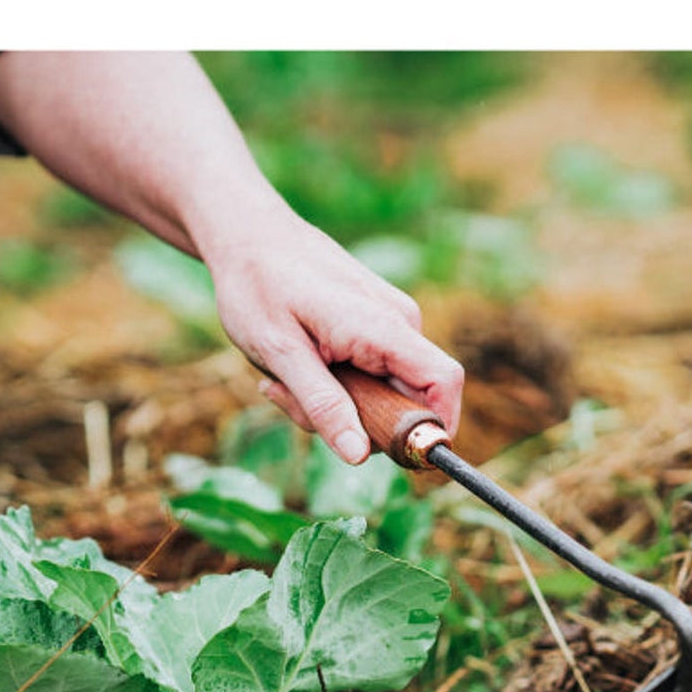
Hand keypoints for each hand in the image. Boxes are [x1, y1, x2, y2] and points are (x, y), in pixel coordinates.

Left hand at [203, 203, 463, 464]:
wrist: (247, 234)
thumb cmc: (257, 286)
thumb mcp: (279, 352)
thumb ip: (322, 404)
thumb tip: (360, 456)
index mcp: (383, 327)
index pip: (444, 383)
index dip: (436, 428)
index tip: (399, 457)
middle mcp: (399, 323)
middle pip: (409, 401)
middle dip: (359, 423)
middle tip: (296, 407)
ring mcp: (390, 323)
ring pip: (385, 392)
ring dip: (338, 405)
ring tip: (283, 380)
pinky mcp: (377, 326)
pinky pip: (373, 375)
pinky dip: (336, 385)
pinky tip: (297, 366)